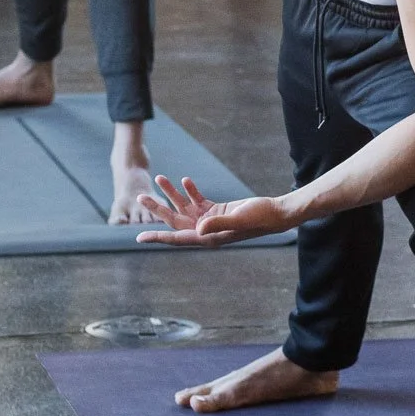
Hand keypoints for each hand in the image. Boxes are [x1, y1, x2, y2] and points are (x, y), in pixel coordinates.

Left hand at [135, 174, 292, 246]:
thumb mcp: (238, 220)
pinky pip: (198, 200)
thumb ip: (217, 224)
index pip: (177, 238)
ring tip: (160, 177)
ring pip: (184, 207)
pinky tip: (185, 180)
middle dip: (157, 209)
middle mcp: (205, 231)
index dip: (157, 237)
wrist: (275, 213)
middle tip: (140, 197)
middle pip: (175, 220)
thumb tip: (198, 229)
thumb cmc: (259, 218)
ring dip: (172, 193)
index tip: (139, 237)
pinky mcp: (217, 210)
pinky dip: (191, 190)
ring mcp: (210, 220)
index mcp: (208, 238)